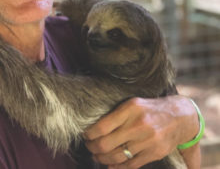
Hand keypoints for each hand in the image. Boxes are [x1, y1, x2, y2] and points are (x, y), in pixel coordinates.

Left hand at [84, 96, 199, 167]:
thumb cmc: (150, 108)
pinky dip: (117, 167)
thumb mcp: (133, 103)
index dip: (89, 135)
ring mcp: (147, 140)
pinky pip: (131, 165)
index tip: (86, 135)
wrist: (180, 116)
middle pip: (106, 144)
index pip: (102, 126)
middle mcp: (138, 124)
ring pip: (117, 156)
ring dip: (102, 159)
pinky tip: (110, 165)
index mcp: (130, 108)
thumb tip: (95, 128)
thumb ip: (116, 114)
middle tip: (89, 147)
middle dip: (93, 148)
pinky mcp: (154, 153)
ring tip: (97, 156)